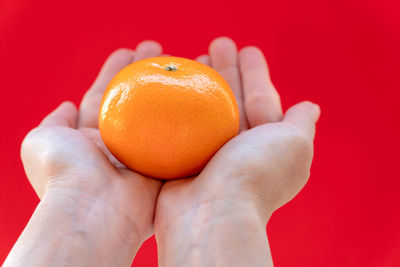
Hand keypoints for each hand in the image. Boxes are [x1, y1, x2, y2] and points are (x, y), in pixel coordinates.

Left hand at [5, 41, 163, 266]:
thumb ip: (54, 121)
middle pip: (133, 100)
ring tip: (176, 60)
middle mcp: (117, 144)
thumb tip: (66, 105)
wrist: (95, 209)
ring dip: (165, 86)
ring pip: (156, 113)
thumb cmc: (65, 172)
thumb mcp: (41, 140)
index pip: (103, 96)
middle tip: (156, 50)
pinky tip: (191, 92)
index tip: (127, 53)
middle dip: (143, 74)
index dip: (113, 73)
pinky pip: (176, 134)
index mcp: (90, 139)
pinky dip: (183, 114)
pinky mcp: (164, 164)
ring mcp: (142, 153)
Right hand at [154, 37, 319, 265]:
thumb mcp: (294, 145)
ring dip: (202, 83)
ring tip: (193, 57)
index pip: (261, 98)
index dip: (255, 73)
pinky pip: (181, 124)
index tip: (246, 49)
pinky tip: (172, 87)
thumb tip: (310, 107)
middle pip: (232, 99)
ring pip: (205, 109)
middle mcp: (238, 147)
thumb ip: (300, 123)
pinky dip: (179, 105)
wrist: (211, 215)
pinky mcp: (183, 159)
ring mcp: (209, 153)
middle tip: (216, 45)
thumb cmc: (256, 175)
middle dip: (226, 71)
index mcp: (266, 142)